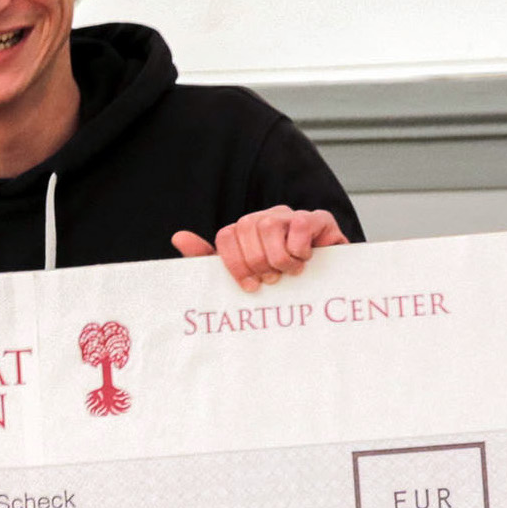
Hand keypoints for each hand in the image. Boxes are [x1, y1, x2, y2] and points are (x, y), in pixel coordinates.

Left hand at [171, 206, 348, 292]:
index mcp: (246, 232)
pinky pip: (301, 223)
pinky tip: (306, 260)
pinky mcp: (319, 220)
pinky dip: (300, 249)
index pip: (226, 236)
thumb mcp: (246, 279)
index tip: (250, 287)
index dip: (235, 264)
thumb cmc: (284, 285)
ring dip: (280, 258)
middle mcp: (267, 218)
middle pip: (247, 227)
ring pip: (269, 225)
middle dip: (258, 262)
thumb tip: (178, 237)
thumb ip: (209, 260)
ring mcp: (292, 216)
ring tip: (291, 272)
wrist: (328, 291)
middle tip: (273, 279)